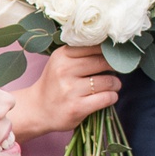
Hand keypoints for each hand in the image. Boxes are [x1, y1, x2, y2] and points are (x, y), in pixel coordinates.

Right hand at [9, 45, 123, 139]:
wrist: (37, 109)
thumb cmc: (55, 83)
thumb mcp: (61, 62)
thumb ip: (80, 53)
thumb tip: (110, 47)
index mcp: (62, 56)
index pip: (94, 46)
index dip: (108, 51)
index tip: (115, 54)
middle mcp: (65, 71)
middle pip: (103, 62)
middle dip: (114, 66)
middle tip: (117, 70)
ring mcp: (70, 90)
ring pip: (108, 81)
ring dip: (115, 84)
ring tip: (113, 85)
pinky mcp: (77, 107)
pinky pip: (106, 98)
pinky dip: (112, 97)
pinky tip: (109, 97)